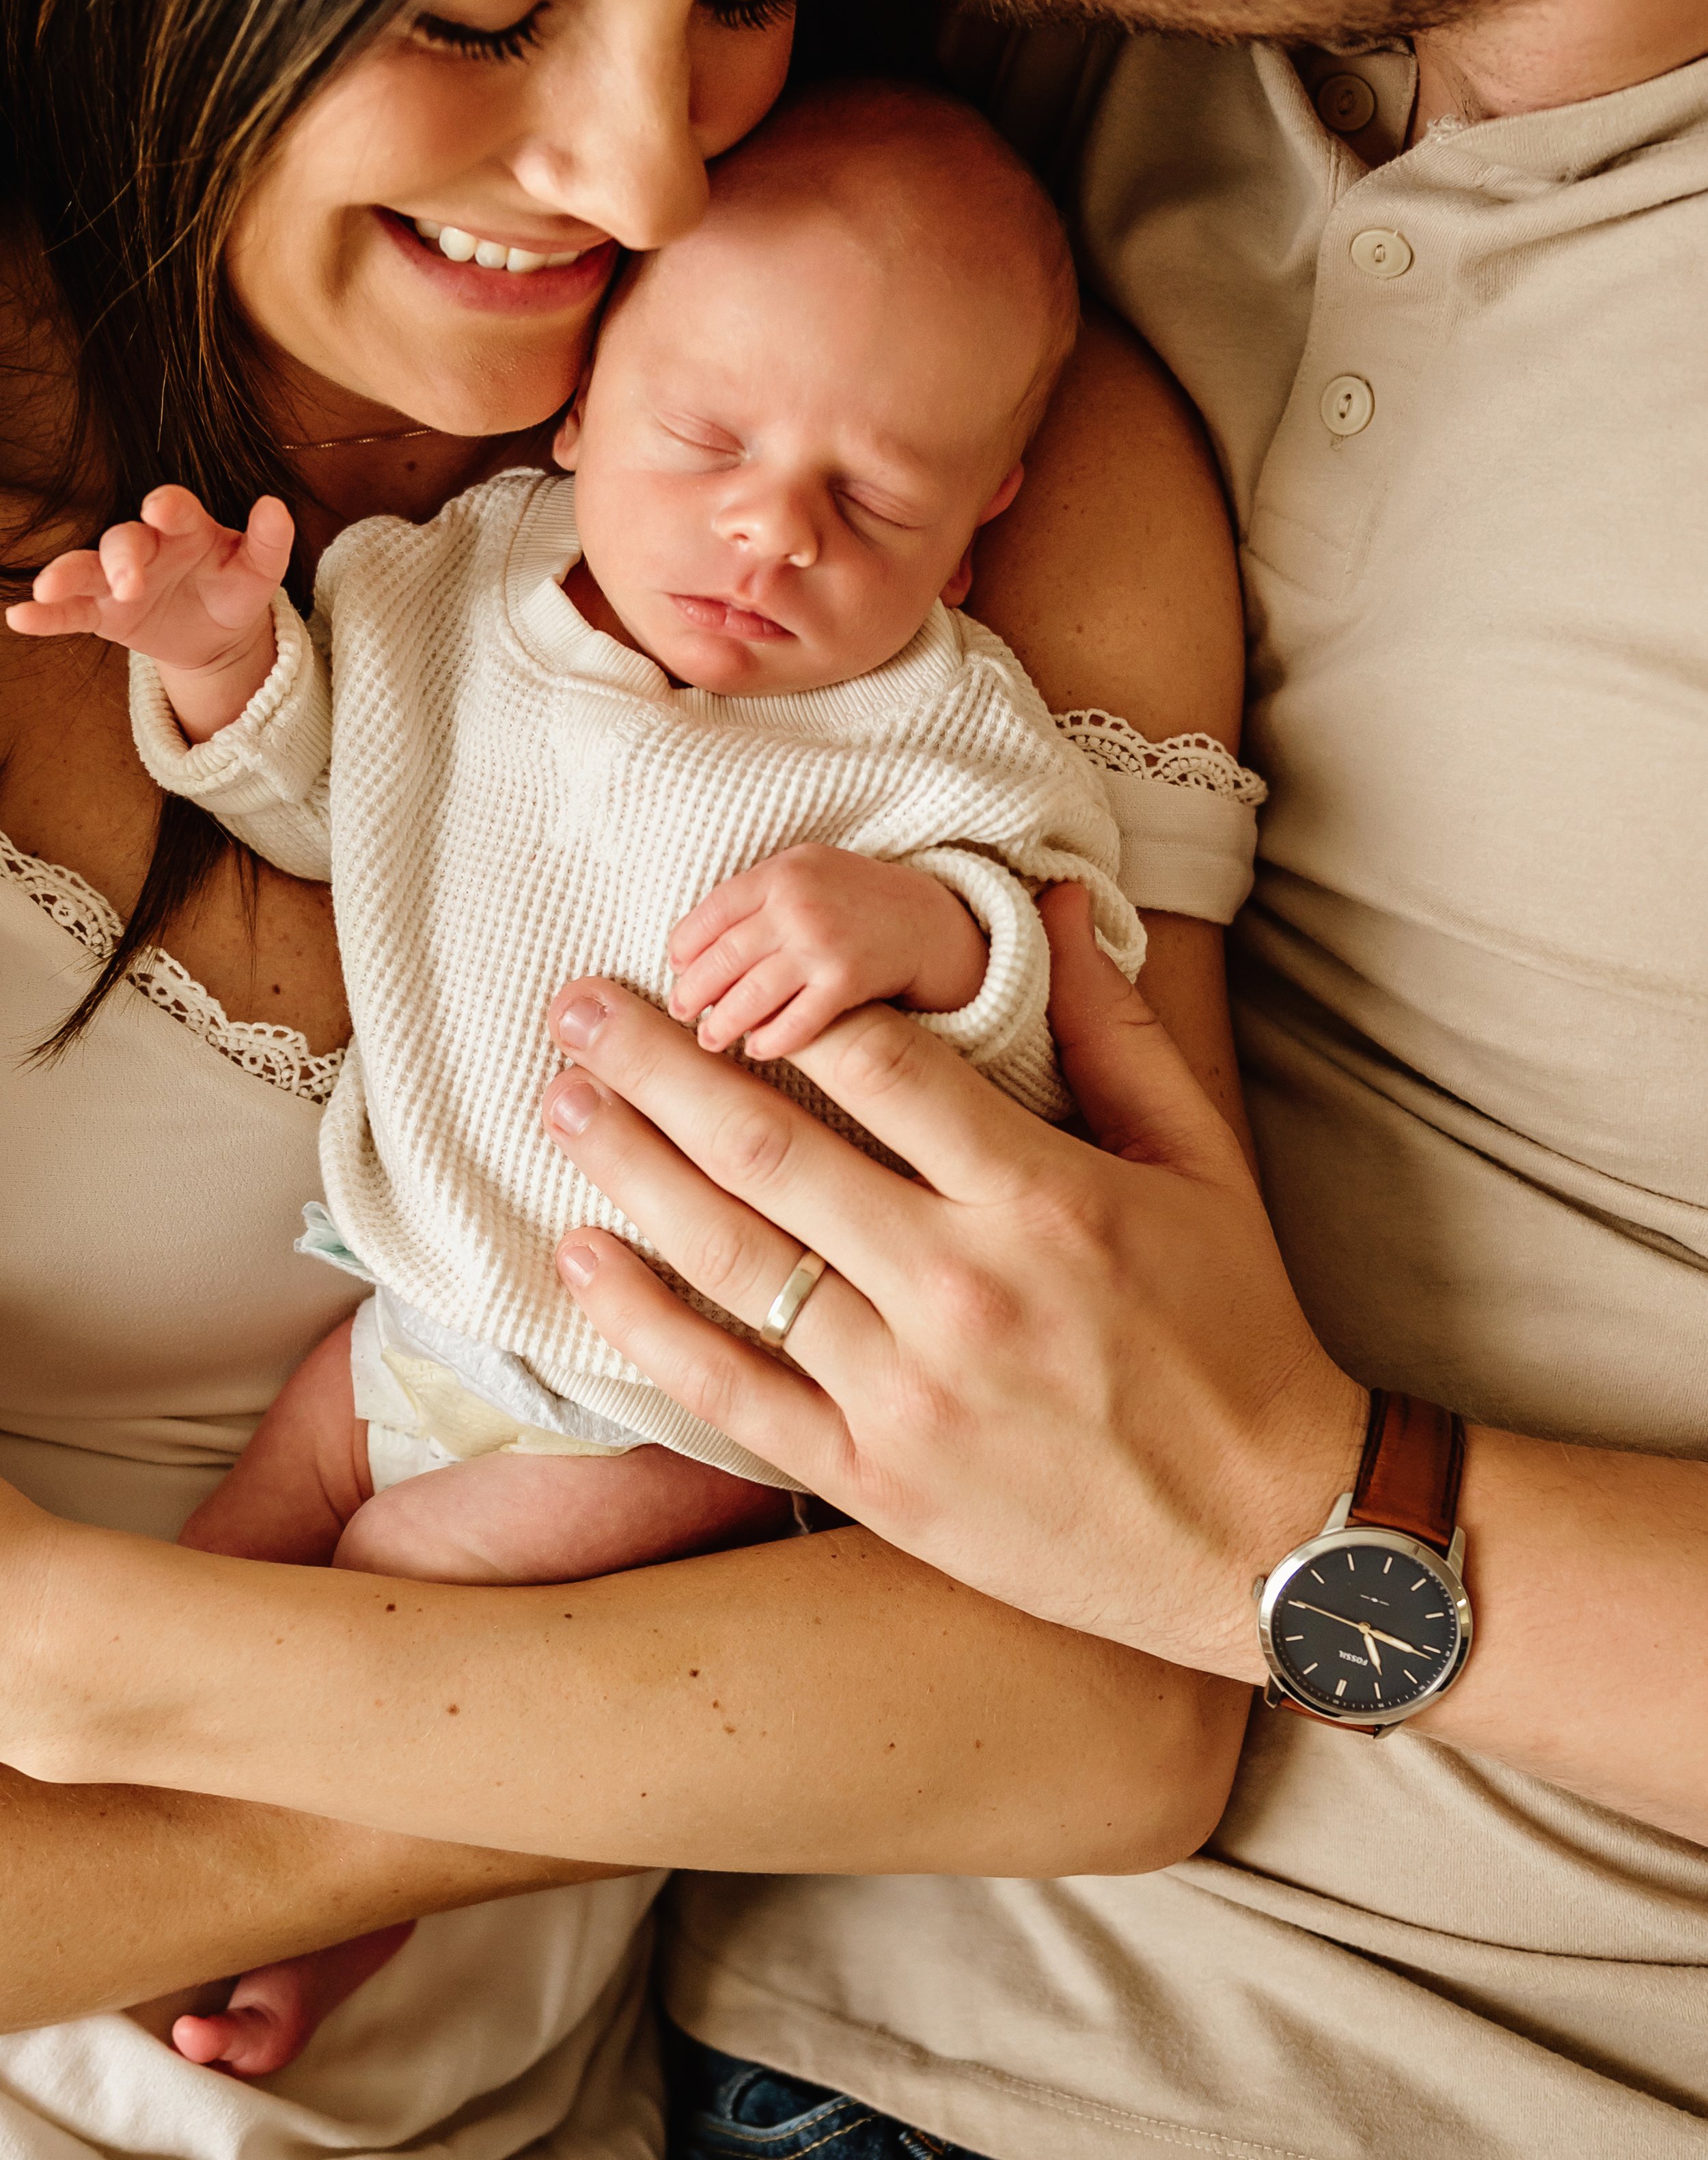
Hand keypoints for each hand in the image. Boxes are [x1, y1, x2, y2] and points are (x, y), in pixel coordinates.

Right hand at [6, 485, 291, 739]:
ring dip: (67, 576)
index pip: (174, 509)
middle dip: (122, 559)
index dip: (166, 506)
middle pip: (124, 540)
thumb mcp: (259, 571)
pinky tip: (21, 618)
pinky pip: (70, 611)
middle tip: (128, 584)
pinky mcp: (102, 612)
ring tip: (49, 589)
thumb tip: (275, 506)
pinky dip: (45, 616)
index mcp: (186, 528)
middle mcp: (146, 547)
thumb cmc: (234, 587)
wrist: (217, 632)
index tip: (159, 509)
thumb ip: (269, 541)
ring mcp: (118, 579)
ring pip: (87, 569)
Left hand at [544, 884, 1364, 1678]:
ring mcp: (908, 1393)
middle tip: (576, 1004)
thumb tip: (1059, 898)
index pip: (878, 1063)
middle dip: (658, 1063)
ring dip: (632, 1169)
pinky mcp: (878, 1482)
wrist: (1272, 1538)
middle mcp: (960, 1288)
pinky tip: (583, 1257)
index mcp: (1042, 1197)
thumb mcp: (1206, 1166)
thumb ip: (1117, 1033)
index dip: (786, 999)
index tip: (722, 963)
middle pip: (770, 1146)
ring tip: (562, 1100)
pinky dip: (648, 1325)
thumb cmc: (1239, 1334)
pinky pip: (734, 1395)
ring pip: (735, 1260)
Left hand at [667, 845, 988, 1060]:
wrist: (928, 920)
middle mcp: (799, 905)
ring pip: (751, 994)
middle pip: (725, 956)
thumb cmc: (854, 900)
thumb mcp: (806, 873)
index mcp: (782, 872)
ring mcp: (823, 944)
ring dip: (723, 1023)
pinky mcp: (849, 982)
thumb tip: (690, 948)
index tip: (675, 968)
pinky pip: (796, 1021)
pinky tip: (757, 1050)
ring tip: (709, 1039)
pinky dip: (771, 1040)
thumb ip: (756, 897)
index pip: (713, 912)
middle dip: (694, 990)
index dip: (685, 945)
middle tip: (680, 1012)